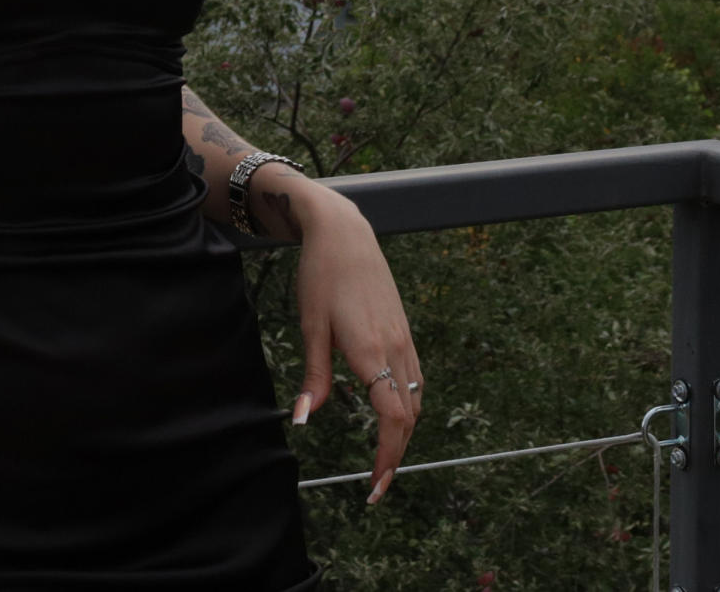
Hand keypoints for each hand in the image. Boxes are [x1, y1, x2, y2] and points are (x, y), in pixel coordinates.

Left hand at [287, 187, 422, 503]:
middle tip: (377, 485)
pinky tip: (393, 414)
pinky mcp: (404, 331)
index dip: (386, 456)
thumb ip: (314, 375)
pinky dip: (408, 406)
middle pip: (408, 417)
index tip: (374, 484)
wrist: (345, 234)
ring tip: (384, 456)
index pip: (391, 419)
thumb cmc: (322, 276)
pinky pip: (415, 379)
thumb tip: (304, 418)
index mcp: (371, 351)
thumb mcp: (310, 326)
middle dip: (395, 455)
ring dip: (404, 433)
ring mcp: (405, 339)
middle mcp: (395, 348)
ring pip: (415, 399)